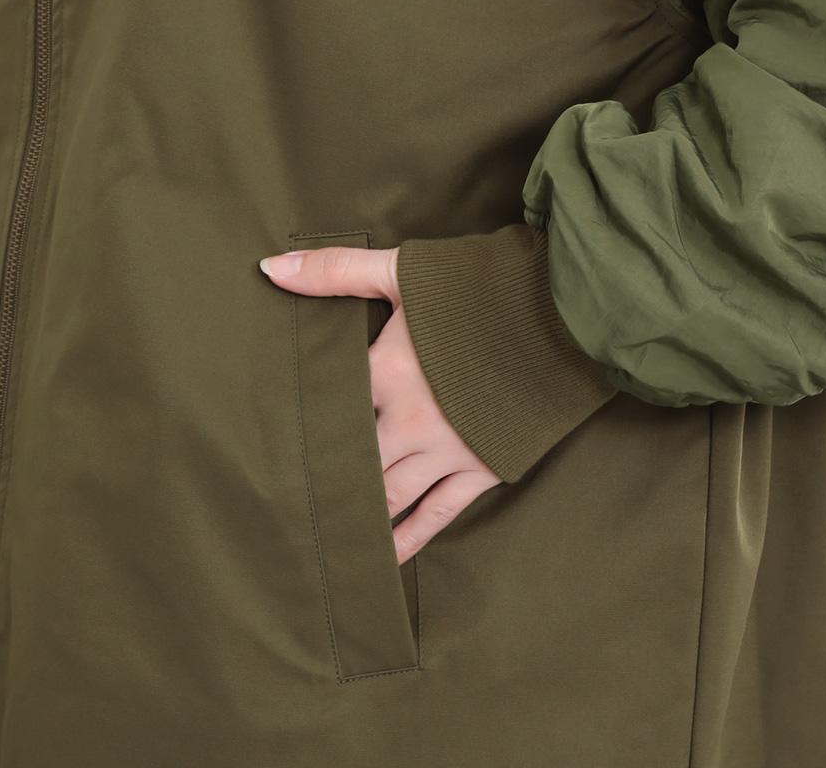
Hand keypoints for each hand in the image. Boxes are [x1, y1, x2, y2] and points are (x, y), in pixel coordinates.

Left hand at [259, 245, 500, 561]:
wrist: (561, 309)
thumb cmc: (481, 285)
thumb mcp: (404, 270)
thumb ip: (336, 272)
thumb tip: (268, 268)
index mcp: (387, 373)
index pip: (327, 413)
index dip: (297, 433)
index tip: (263, 457)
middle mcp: (411, 421)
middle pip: (353, 465)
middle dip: (322, 487)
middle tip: (282, 515)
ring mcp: (448, 449)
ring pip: (389, 496)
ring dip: (358, 517)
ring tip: (325, 541)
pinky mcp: (482, 466)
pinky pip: (437, 512)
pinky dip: (409, 537)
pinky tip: (383, 558)